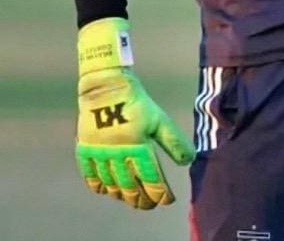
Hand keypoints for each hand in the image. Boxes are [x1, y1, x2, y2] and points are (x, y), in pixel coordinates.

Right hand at [76, 18, 194, 208]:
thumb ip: (174, 142)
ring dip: (122, 195)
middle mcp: (117, 151)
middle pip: (130, 185)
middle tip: (149, 205)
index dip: (160, 192)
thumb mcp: (160, 120)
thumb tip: (188, 161)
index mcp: (138, 144)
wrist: (107, 88)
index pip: (151, 177)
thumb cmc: (138, 104)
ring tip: (132, 200)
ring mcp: (99, 151)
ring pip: (110, 183)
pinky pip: (90, 175)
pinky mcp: (85, 149)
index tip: (167, 201)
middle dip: (141, 199)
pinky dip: (98, 186)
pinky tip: (107, 190)